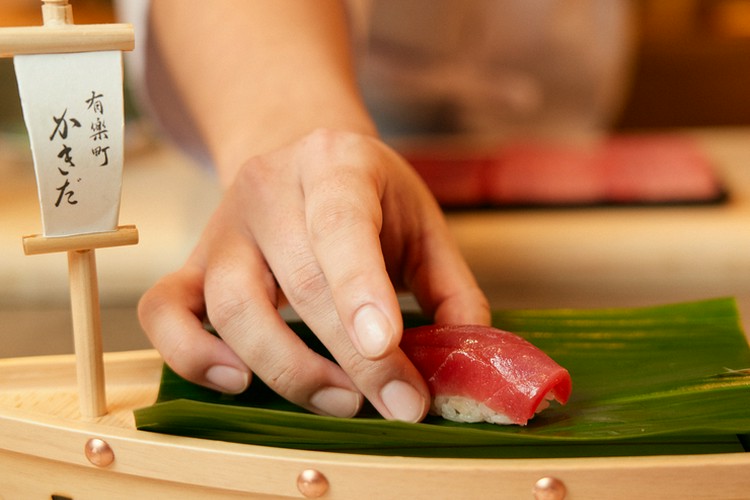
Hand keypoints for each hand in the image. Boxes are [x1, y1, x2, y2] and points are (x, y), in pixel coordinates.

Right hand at [138, 128, 489, 420]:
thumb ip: (451, 288)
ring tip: (342, 401)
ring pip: (232, 305)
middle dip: (350, 358)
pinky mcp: (192, 263)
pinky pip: (165, 311)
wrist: (300, 159)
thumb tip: (465, 363)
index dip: (361, 289)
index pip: (341, 224)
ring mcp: (222, 227)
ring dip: (288, 368)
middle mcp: (268, 188)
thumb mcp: (420, 223)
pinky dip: (191, 355)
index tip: (387, 350)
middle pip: (297, 282)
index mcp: (336, 164)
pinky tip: (237, 382)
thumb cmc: (368, 198)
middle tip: (396, 404)